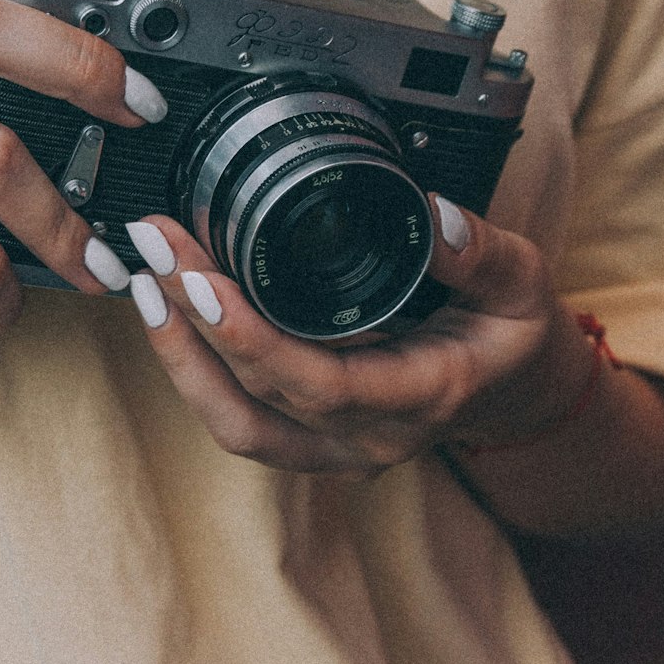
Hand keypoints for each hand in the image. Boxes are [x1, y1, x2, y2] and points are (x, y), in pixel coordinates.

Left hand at [124, 197, 589, 475]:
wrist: (512, 393)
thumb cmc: (512, 338)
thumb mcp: (522, 285)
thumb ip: (483, 254)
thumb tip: (435, 216)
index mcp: (418, 398)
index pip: (316, 383)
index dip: (248, 338)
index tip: (199, 280)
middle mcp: (366, 438)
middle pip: (256, 399)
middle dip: (194, 324)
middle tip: (153, 248)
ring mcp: (332, 448)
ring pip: (234, 424)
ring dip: (180, 357)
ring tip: (142, 283)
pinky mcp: (308, 439)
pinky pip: (238, 418)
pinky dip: (195, 369)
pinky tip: (168, 312)